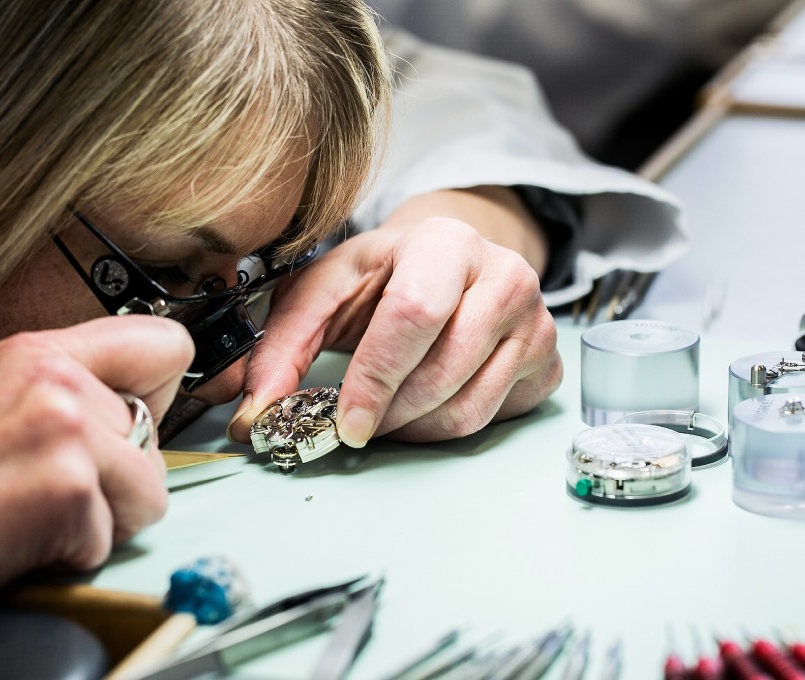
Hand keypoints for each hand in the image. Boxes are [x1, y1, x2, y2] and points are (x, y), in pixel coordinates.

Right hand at [0, 316, 192, 611]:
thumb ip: (65, 392)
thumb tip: (135, 408)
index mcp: (36, 352)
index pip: (163, 344)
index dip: (159, 392)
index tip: (135, 420)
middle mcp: (54, 379)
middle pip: (156, 435)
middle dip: (115, 477)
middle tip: (43, 490)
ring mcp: (63, 429)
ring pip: (149, 489)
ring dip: (100, 519)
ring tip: (30, 515)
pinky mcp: (67, 486)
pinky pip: (114, 535)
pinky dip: (72, 554)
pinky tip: (16, 540)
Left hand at [229, 215, 562, 445]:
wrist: (452, 265)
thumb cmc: (386, 278)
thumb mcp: (327, 290)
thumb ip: (283, 344)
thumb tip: (255, 412)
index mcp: (447, 241)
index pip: (414, 315)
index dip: (375, 377)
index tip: (345, 422)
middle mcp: (506, 275)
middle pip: (445, 368)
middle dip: (391, 411)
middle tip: (358, 425)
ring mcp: (537, 320)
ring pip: (471, 405)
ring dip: (415, 428)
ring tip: (386, 415)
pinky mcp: (549, 360)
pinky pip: (495, 418)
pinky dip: (447, 429)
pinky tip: (424, 409)